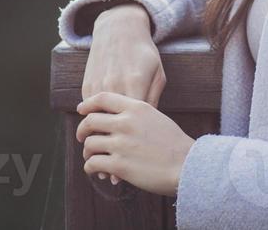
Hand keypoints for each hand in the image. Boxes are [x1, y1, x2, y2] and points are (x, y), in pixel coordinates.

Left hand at [76, 91, 195, 195]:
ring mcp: (121, 144)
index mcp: (137, 107)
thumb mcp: (156, 117)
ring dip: (87, 151)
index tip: (81, 109)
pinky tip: (97, 170)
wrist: (185, 164)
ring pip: (89, 143)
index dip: (88, 103)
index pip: (103, 98)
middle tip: (82, 137)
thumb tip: (117, 116)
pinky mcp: (119, 165)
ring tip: (92, 156)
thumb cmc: (173, 142)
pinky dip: (91, 167)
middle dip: (82, 130)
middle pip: (90, 120)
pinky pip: (92, 163)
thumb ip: (136, 113)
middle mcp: (126, 123)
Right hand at [82, 3, 165, 183]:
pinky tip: (95, 143)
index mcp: (135, 83)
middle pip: (110, 127)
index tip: (131, 168)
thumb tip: (150, 125)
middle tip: (112, 176)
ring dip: (96, 145)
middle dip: (110, 153)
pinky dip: (90, 128)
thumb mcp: (157, 72)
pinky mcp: (87, 84)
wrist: (119, 28)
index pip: (132, 122)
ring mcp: (98, 85)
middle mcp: (114, 85)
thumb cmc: (144, 53)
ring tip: (101, 165)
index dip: (130, 148)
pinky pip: (87, 111)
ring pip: (94, 123)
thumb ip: (153, 98)